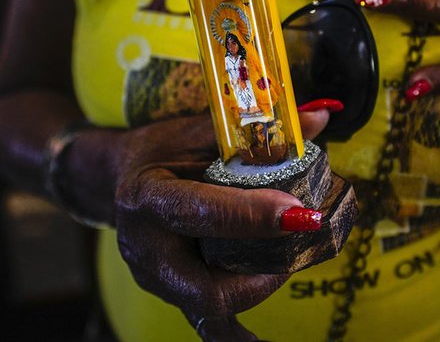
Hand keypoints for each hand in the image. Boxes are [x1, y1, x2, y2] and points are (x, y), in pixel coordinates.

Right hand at [79, 107, 333, 340]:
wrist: (119, 179)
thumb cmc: (163, 151)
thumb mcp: (199, 131)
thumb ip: (255, 131)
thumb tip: (320, 118)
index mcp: (148, 197)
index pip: (203, 213)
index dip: (254, 216)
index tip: (301, 213)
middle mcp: (145, 247)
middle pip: (204, 284)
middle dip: (261, 274)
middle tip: (302, 244)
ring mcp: (153, 277)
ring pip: (210, 305)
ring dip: (258, 287)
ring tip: (290, 259)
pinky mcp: (168, 293)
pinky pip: (203, 322)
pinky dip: (233, 333)